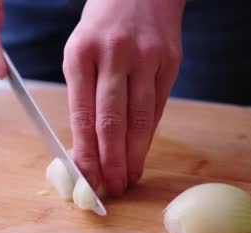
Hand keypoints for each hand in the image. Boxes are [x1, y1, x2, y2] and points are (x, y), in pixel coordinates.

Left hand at [63, 0, 184, 195]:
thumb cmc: (102, 26)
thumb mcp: (80, 51)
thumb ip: (83, 95)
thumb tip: (85, 146)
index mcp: (81, 54)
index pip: (83, 114)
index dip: (86, 152)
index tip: (86, 178)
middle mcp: (114, 55)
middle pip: (112, 121)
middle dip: (111, 161)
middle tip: (110, 188)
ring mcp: (146, 57)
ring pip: (140, 118)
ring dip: (134, 155)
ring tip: (128, 178)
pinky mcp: (170, 61)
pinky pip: (159, 106)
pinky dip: (149, 135)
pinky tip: (142, 152)